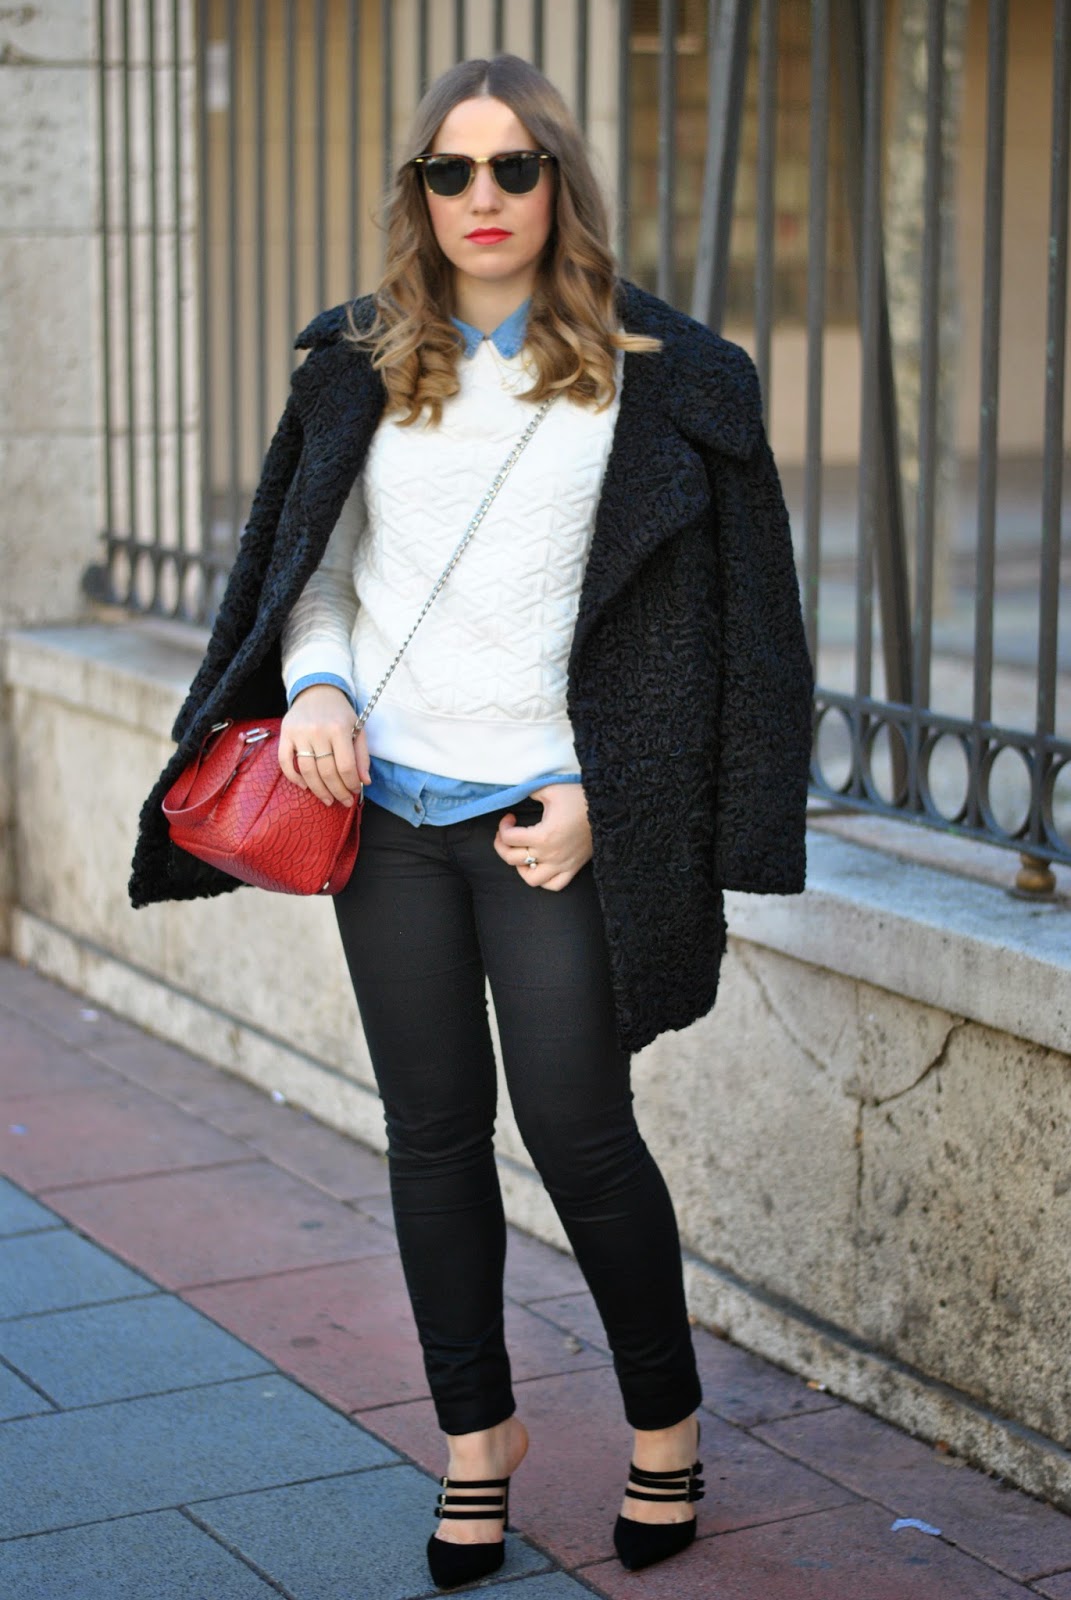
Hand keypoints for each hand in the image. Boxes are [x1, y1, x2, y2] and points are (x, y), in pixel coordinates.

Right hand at [278, 684, 369, 805]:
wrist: (317, 691)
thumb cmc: (340, 713)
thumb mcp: (357, 729)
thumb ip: (362, 756)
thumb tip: (365, 782)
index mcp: (339, 729)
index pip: (346, 766)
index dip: (351, 784)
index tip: (354, 792)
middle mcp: (318, 731)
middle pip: (327, 772)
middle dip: (337, 791)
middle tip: (343, 801)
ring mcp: (299, 733)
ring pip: (307, 771)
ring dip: (318, 790)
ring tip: (328, 799)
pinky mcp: (285, 734)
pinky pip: (285, 762)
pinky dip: (294, 778)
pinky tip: (305, 787)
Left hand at [494, 784, 592, 891]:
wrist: (609, 807)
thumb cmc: (579, 797)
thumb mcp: (550, 789)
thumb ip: (529, 791)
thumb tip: (516, 792)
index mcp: (544, 835)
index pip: (509, 838)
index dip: (503, 826)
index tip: (509, 818)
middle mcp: (551, 854)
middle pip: (513, 859)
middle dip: (502, 845)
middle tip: (506, 834)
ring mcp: (562, 864)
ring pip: (532, 879)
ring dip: (520, 868)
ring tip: (521, 854)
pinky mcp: (574, 868)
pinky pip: (555, 885)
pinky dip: (544, 880)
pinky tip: (540, 866)